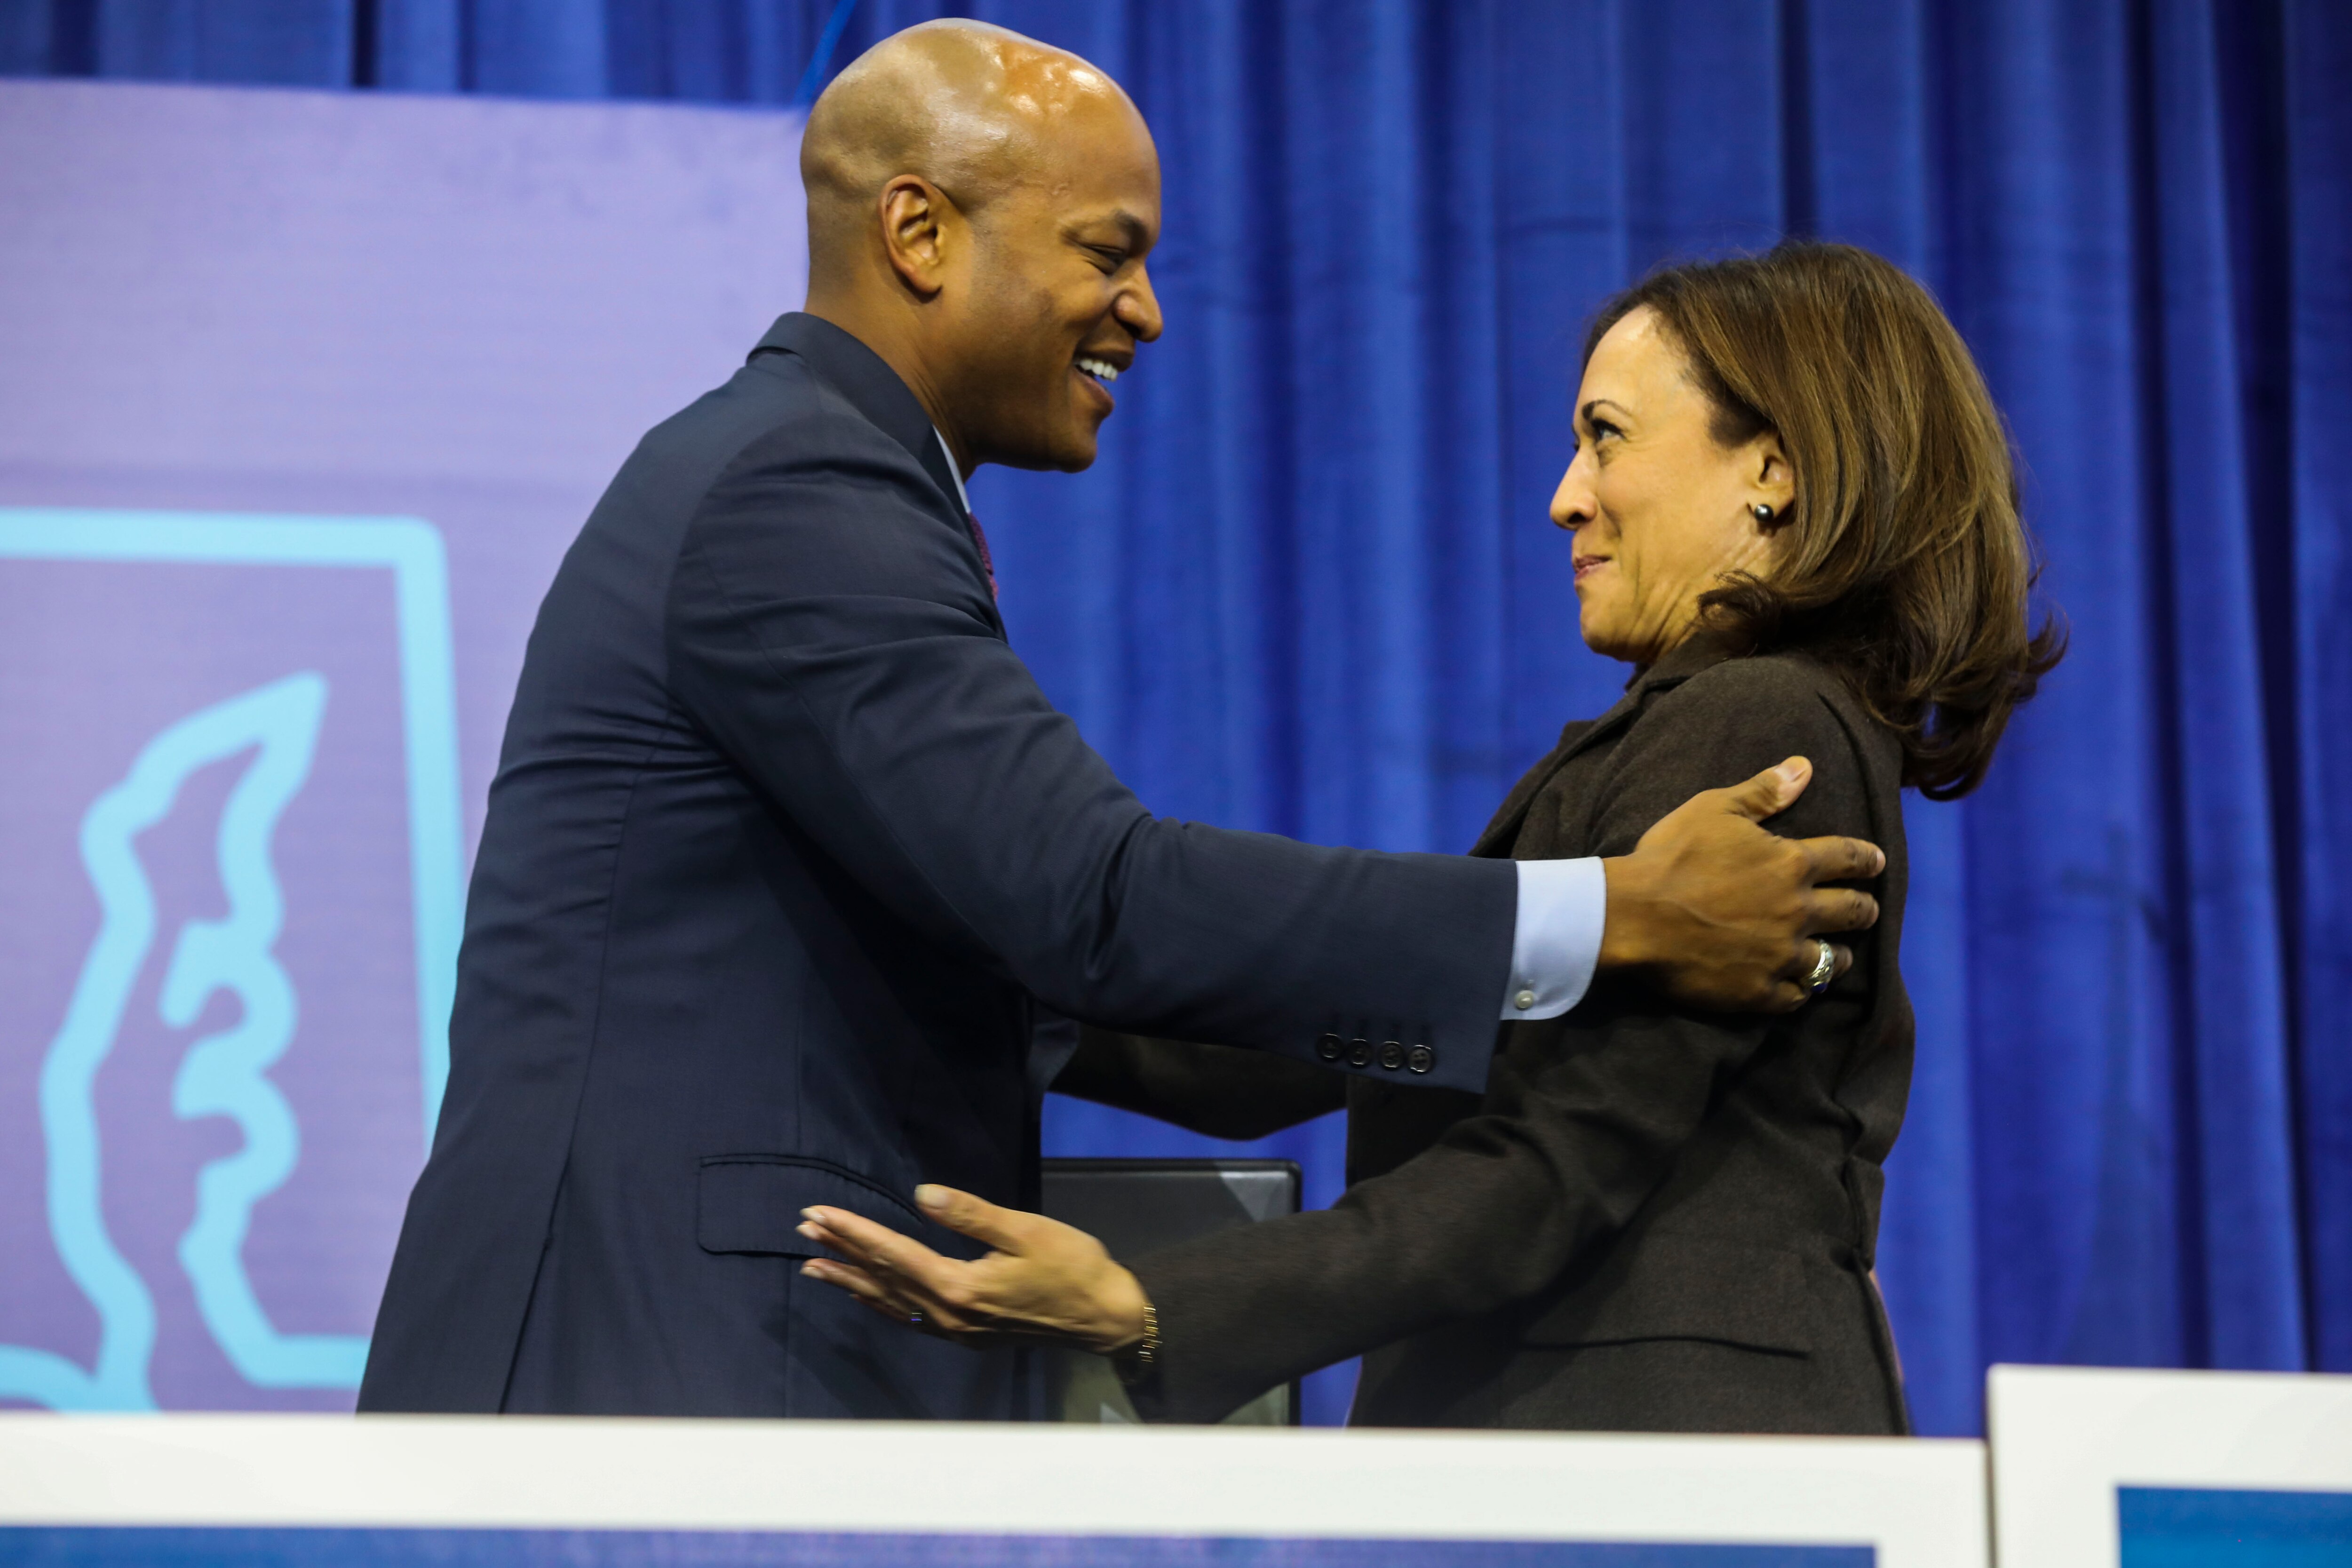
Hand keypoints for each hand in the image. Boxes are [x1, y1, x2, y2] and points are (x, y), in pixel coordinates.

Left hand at [796, 1185, 1149, 1354]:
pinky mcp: (966, 1336)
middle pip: (882, 1278)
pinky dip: (879, 1303)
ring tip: (813, 1266)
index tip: (817, 1213)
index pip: (892, 1253)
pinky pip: (908, 1319)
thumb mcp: (1026, 1230)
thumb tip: (922, 1194)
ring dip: (851, 1281)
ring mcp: (955, 1331)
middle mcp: (948, 1315)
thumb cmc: (1072, 1266)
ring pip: (889, 1303)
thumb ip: (971, 1215)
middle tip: (804, 1229)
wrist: (1103, 1318)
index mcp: (959, 1287)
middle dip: (841, 1252)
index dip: (852, 1232)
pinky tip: (865, 1295)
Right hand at [1599, 756, 1883, 1012]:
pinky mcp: (1758, 991)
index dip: (1867, 858)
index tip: (1877, 862)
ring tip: (1839, 955)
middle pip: (1852, 911)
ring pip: (1832, 961)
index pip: (1849, 858)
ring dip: (1840, 955)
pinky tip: (1798, 987)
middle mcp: (1797, 911)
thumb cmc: (1671, 857)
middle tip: (1866, 909)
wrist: (1632, 916)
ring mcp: (1781, 955)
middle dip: (1865, 908)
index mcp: (1791, 864)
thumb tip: (1804, 767)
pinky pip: (1796, 996)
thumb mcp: (1713, 809)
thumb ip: (1763, 791)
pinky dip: (1800, 990)